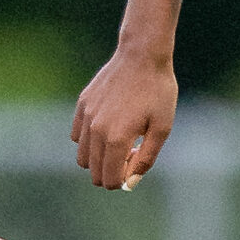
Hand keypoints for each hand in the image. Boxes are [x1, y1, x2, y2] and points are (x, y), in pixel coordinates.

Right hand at [72, 48, 177, 189]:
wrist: (142, 56)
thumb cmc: (158, 92)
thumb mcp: (162, 129)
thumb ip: (145, 159)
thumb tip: (130, 183)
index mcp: (116, 139)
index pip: (109, 179)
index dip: (123, 181)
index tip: (135, 165)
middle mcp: (96, 130)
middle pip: (93, 171)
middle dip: (111, 172)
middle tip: (131, 153)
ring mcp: (86, 116)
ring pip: (82, 157)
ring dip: (100, 158)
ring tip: (120, 141)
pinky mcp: (82, 105)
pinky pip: (77, 136)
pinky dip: (89, 141)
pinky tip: (108, 128)